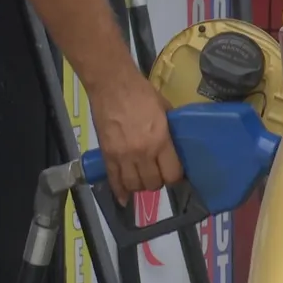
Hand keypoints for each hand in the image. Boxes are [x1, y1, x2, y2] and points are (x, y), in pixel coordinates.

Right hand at [89, 72, 183, 205]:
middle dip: (158, 181)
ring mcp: (123, 156)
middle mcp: (142, 153)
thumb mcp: (165, 110)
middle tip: (157, 173)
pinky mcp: (107, 155)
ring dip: (140, 186)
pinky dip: (119, 191)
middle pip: (153, 184)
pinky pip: (114, 180)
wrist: (111, 84)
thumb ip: (169, 132)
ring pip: (134, 185)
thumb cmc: (141, 93)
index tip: (174, 174)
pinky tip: (124, 198)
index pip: (172, 174)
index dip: (175, 177)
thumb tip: (174, 146)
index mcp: (160, 141)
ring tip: (142, 178)